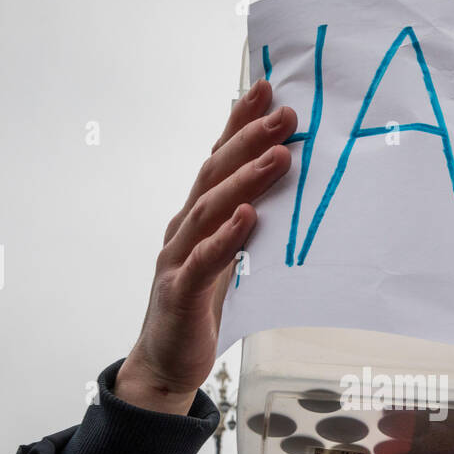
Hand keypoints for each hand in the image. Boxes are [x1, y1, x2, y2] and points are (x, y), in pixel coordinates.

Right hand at [115, 79, 296, 413]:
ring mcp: (176, 259)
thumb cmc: (201, 309)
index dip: (238, 123)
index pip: (218, 160)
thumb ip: (247, 226)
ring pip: (210, 209)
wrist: (166, 364)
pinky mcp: (178, 293)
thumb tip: (287, 195)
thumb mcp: (229, 260)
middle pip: (215, 174)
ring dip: (245, 180)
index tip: (265, 88)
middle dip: (249, 139)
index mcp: (196, 217)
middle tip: (287, 114)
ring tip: (279, 155)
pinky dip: (225, 237)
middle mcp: (183, 229)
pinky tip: (246, 218)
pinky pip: (202, 261)